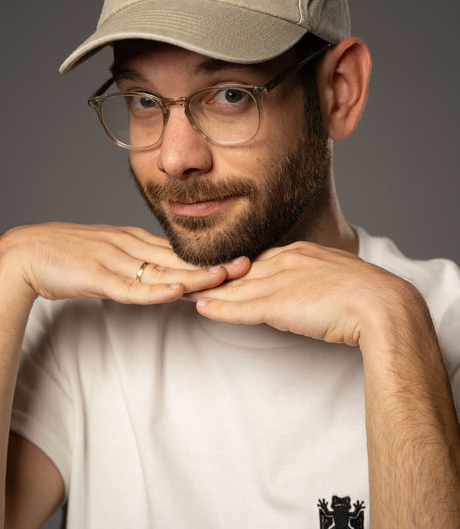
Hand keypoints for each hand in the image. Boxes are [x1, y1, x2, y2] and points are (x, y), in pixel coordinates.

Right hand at [0, 222, 250, 305]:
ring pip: (162, 271)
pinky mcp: (98, 277)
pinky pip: (132, 287)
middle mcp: (129, 247)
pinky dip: (157, 290)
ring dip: (195, 276)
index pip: (177, 252)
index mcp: (132, 241)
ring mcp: (114, 260)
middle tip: (249, 266)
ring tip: (227, 278)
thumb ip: (131, 265)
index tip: (236, 262)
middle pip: (178, 259)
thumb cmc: (64, 256)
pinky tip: (178, 292)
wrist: (25, 253)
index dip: (207, 258)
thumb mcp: (106, 257)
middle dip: (213, 264)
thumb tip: (156, 274)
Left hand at [188, 241, 413, 345]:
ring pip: (234, 288)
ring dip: (206, 291)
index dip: (231, 268)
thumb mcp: (333, 278)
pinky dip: (219, 309)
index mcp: (297, 253)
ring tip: (180, 291)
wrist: (382, 304)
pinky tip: (200, 308)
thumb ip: (311, 281)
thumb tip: (301, 293)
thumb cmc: (367, 295)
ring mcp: (280, 282)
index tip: (212, 270)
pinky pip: (242, 307)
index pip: (255, 261)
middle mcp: (284, 262)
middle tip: (182, 275)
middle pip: (237, 271)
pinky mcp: (280, 305)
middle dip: (208, 274)